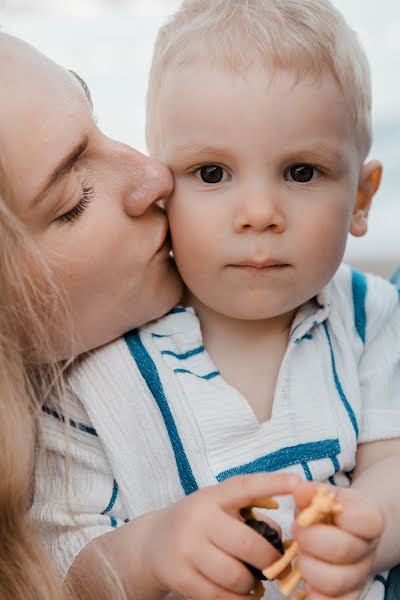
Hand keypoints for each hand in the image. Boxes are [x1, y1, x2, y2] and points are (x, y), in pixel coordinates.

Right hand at [142, 472, 298, 599]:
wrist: (152, 544)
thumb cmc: (199, 523)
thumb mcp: (218, 507)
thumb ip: (250, 514)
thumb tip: (281, 539)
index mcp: (212, 496)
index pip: (245, 486)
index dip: (272, 483)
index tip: (297, 481)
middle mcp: (198, 518)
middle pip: (248, 545)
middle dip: (270, 561)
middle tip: (277, 567)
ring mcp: (186, 548)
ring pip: (236, 577)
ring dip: (253, 585)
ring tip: (255, 582)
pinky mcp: (180, 576)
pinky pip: (219, 597)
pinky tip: (241, 595)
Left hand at [292, 482, 383, 599]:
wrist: (343, 534)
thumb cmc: (329, 511)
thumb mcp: (322, 495)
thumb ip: (311, 492)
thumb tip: (300, 489)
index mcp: (369, 519)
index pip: (364, 520)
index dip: (335, 514)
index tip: (316, 510)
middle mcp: (369, 550)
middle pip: (343, 550)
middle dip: (311, 539)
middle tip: (296, 531)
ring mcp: (359, 576)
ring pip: (336, 582)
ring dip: (308, 567)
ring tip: (299, 555)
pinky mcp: (347, 596)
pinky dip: (313, 596)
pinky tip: (302, 582)